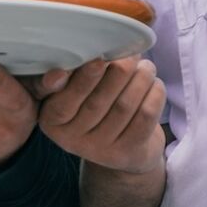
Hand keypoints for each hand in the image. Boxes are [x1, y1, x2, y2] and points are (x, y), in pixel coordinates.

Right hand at [37, 58, 164, 175]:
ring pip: (124, 107)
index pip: (64, 103)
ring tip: (146, 67)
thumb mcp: (72, 91)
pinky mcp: (127, 153)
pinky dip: (153, 95)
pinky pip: (144, 118)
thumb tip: (87, 54)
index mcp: (52, 120)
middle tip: (132, 54)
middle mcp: (72, 140)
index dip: (82, 81)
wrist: (121, 144)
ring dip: (140, 80)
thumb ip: (72, 73)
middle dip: (119, 72)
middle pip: (97, 103)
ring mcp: (100, 151)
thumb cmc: (93, 102)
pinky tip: (154, 84)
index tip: (98, 60)